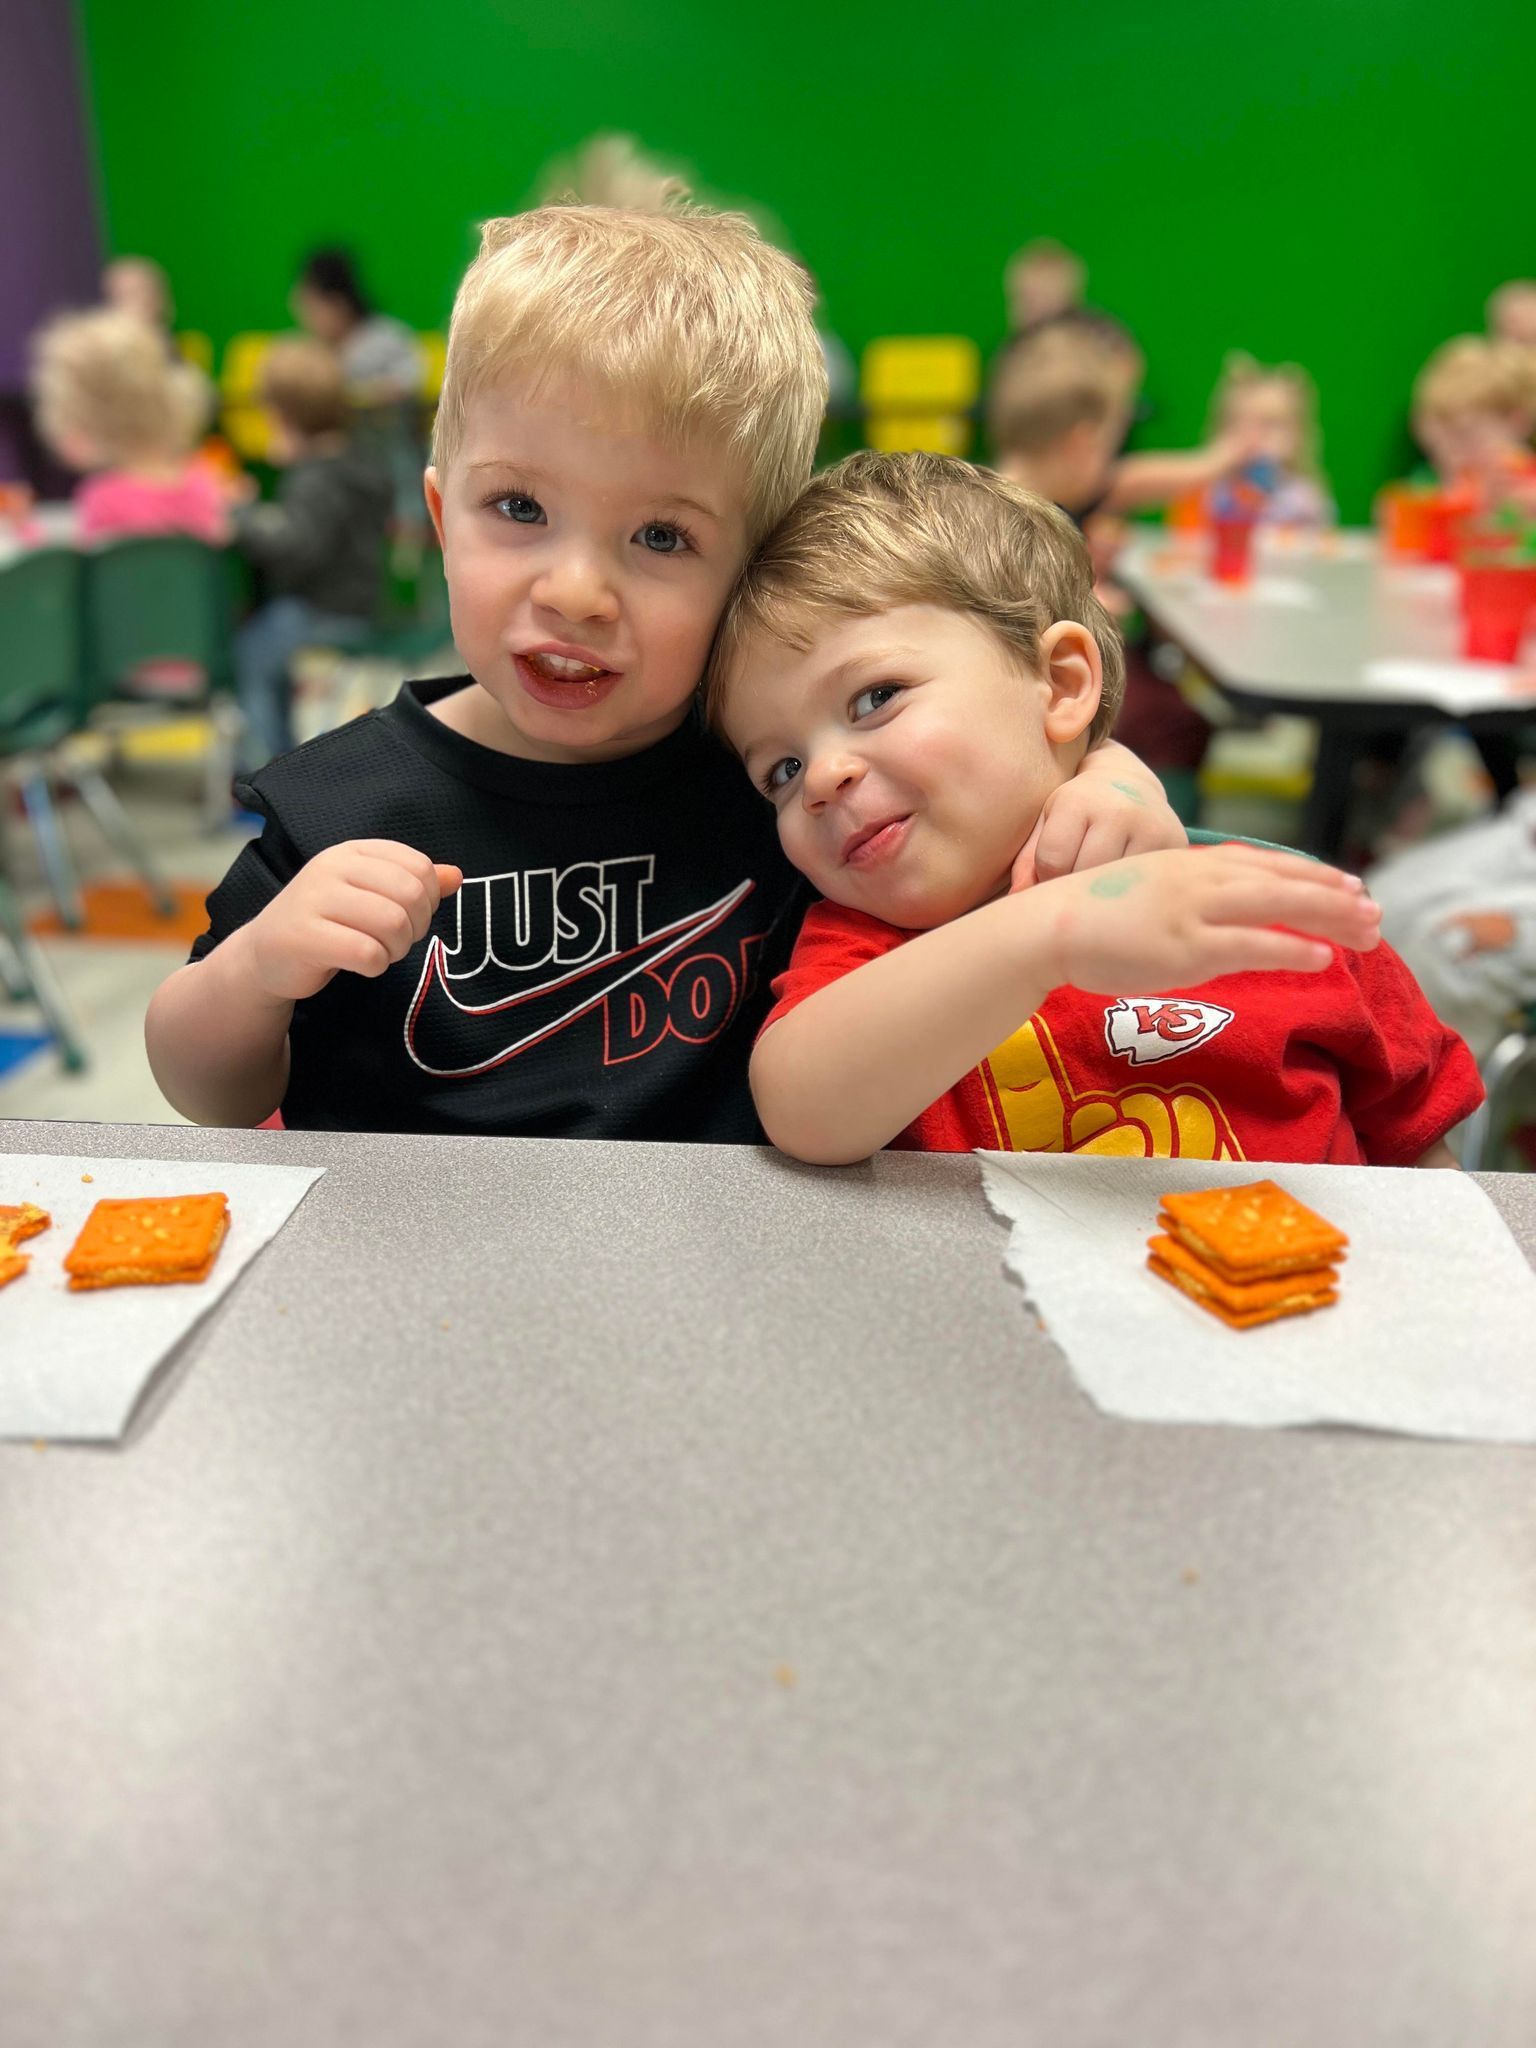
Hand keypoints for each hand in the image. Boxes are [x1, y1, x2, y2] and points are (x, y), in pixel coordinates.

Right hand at [240, 840, 461, 1002]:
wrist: (266, 954)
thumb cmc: (327, 922)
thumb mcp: (369, 894)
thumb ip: (412, 883)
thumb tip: (456, 876)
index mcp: (352, 851)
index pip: (418, 867)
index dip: (429, 899)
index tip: (411, 916)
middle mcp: (331, 867)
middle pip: (410, 895)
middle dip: (415, 928)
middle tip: (397, 941)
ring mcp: (313, 899)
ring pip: (392, 923)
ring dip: (397, 949)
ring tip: (379, 951)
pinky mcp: (303, 936)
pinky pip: (367, 953)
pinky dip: (376, 966)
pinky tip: (361, 964)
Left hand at [1012, 761, 1186, 889]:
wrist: (1129, 783)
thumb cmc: (1077, 809)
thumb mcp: (1046, 822)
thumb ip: (1027, 860)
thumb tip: (1016, 900)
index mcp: (1079, 800)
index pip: (1053, 862)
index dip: (1046, 874)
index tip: (1053, 868)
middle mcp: (1119, 810)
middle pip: (1084, 876)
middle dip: (1073, 884)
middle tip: (1076, 877)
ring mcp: (1151, 827)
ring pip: (1114, 886)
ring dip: (1101, 892)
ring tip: (1098, 881)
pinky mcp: (1175, 845)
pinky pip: (1143, 886)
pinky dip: (1128, 892)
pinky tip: (1122, 883)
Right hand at [1028, 844, 1380, 992]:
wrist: (1051, 924)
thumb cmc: (1093, 915)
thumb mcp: (1149, 890)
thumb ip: (1188, 896)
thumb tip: (1218, 916)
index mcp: (1193, 865)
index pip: (1267, 864)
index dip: (1314, 873)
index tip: (1351, 884)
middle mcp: (1202, 880)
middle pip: (1284, 881)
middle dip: (1334, 896)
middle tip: (1376, 911)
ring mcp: (1196, 911)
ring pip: (1278, 907)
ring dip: (1327, 917)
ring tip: (1368, 931)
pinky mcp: (1187, 947)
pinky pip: (1251, 945)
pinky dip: (1291, 949)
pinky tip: (1322, 958)